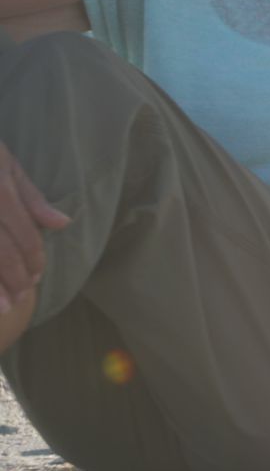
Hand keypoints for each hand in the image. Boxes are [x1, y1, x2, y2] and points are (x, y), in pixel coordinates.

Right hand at [0, 141, 70, 312]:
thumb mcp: (6, 164)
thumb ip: (31, 197)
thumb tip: (62, 224)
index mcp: (0, 192)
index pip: (24, 235)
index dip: (34, 260)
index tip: (37, 278)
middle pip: (1, 251)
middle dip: (15, 279)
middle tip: (21, 297)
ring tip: (3, 305)